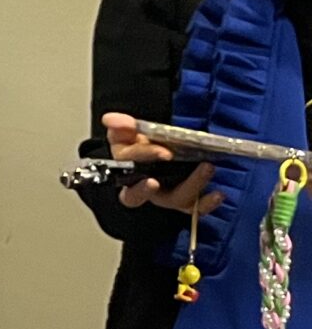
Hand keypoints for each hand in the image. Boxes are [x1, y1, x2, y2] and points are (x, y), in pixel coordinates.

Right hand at [103, 112, 224, 213]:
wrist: (158, 158)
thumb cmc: (140, 147)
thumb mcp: (126, 134)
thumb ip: (120, 127)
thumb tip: (109, 120)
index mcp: (125, 169)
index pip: (129, 165)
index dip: (144, 157)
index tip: (163, 151)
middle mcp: (145, 187)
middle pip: (147, 191)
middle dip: (160, 183)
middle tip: (174, 160)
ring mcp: (166, 196)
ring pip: (176, 199)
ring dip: (192, 184)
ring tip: (208, 167)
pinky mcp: (185, 202)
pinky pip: (195, 209)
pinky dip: (207, 203)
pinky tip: (219, 194)